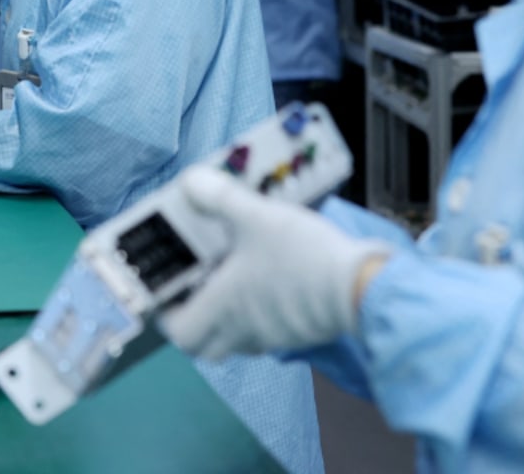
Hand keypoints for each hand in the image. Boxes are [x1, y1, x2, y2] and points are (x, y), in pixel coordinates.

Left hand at [158, 166, 389, 360]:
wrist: (358, 288)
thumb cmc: (301, 256)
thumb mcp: (256, 216)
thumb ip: (221, 198)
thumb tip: (189, 181)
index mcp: (222, 306)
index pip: (178, 331)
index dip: (166, 313)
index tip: (166, 288)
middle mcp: (241, 328)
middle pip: (203, 342)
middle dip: (193, 316)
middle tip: (196, 283)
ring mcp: (270, 334)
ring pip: (234, 336)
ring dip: (225, 313)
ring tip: (231, 275)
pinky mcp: (296, 330)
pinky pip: (263, 329)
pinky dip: (255, 311)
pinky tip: (267, 278)